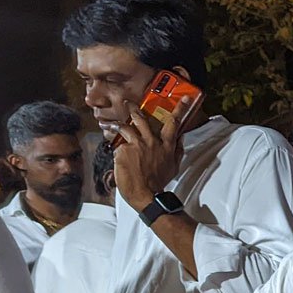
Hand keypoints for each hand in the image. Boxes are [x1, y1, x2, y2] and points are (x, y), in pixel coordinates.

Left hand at [113, 95, 191, 211]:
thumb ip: (177, 152)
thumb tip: (180, 141)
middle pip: (142, 119)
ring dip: (117, 124)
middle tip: (128, 103)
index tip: (183, 99)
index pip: (174, 124)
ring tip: (109, 123)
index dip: (179, 110)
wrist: (145, 194)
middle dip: (134, 109)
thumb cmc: (159, 182)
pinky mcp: (124, 151)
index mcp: (166, 146)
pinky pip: (117, 144)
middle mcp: (152, 142)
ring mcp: (137, 145)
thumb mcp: (173, 167)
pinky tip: (109, 147)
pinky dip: (113, 144)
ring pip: (126, 127)